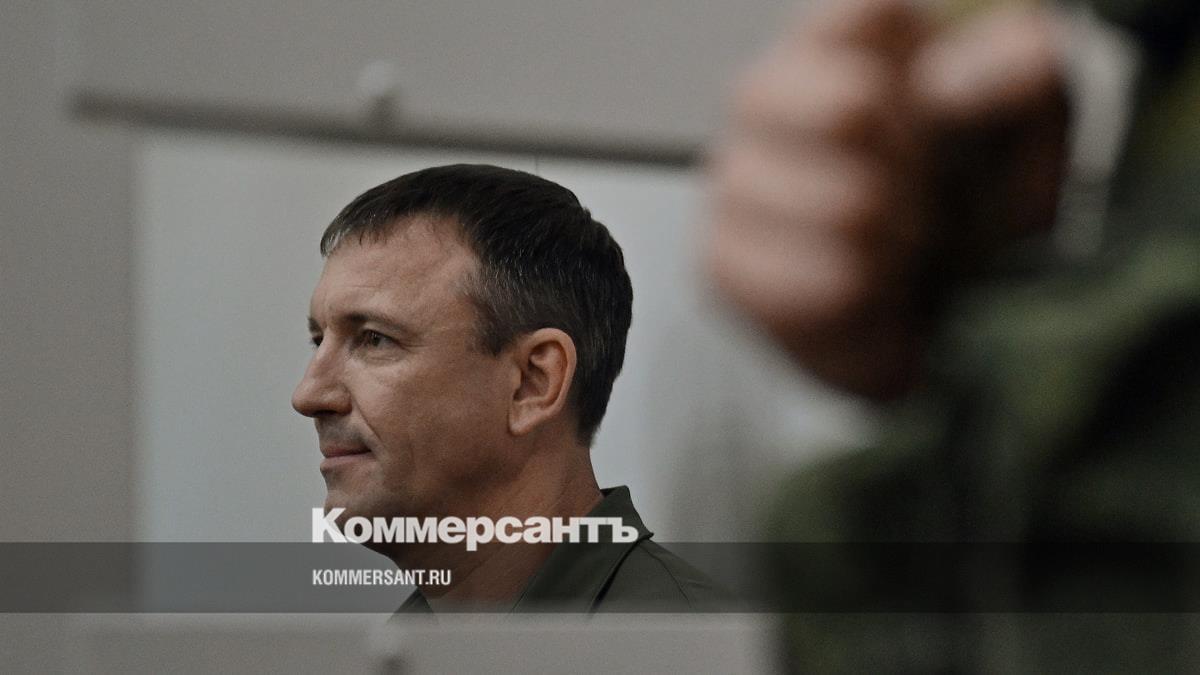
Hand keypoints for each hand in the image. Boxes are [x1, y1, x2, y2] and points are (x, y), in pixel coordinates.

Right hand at [706, 0, 1068, 398]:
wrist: (941, 312)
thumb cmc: (977, 203)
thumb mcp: (1030, 126)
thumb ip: (1017, 72)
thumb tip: (945, 84)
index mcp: (838, 38)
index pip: (864, 15)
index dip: (933, 75)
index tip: (951, 116)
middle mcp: (767, 95)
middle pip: (847, 108)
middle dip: (916, 168)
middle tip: (928, 192)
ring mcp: (735, 178)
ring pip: (844, 207)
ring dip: (899, 242)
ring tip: (900, 247)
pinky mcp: (723, 261)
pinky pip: (814, 286)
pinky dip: (867, 299)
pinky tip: (868, 291)